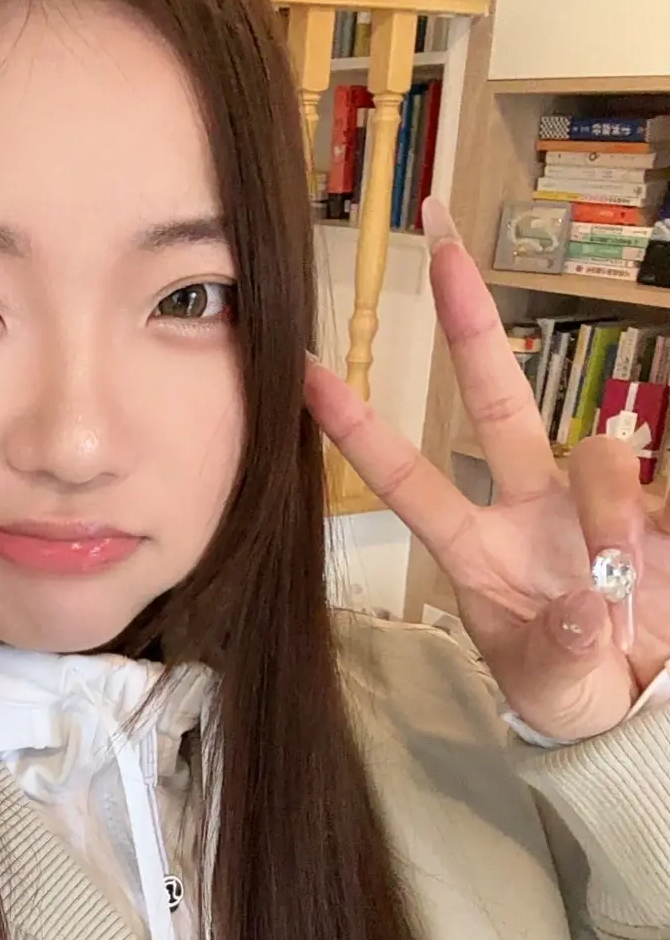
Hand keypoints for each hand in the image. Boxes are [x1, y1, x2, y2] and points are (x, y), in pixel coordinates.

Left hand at [304, 198, 669, 740]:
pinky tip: (645, 578)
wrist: (642, 702)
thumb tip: (580, 605)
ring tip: (616, 584)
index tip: (303, 371)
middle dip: (470, 318)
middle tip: (442, 237)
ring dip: (605, 512)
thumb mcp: (551, 686)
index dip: (356, 428)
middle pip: (495, 397)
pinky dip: (645, 530)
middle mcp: (527, 506)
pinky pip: (649, 491)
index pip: (405, 478)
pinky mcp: (652, 510)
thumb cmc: (570, 690)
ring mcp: (589, 502)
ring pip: (593, 450)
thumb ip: (558, 649)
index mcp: (476, 548)